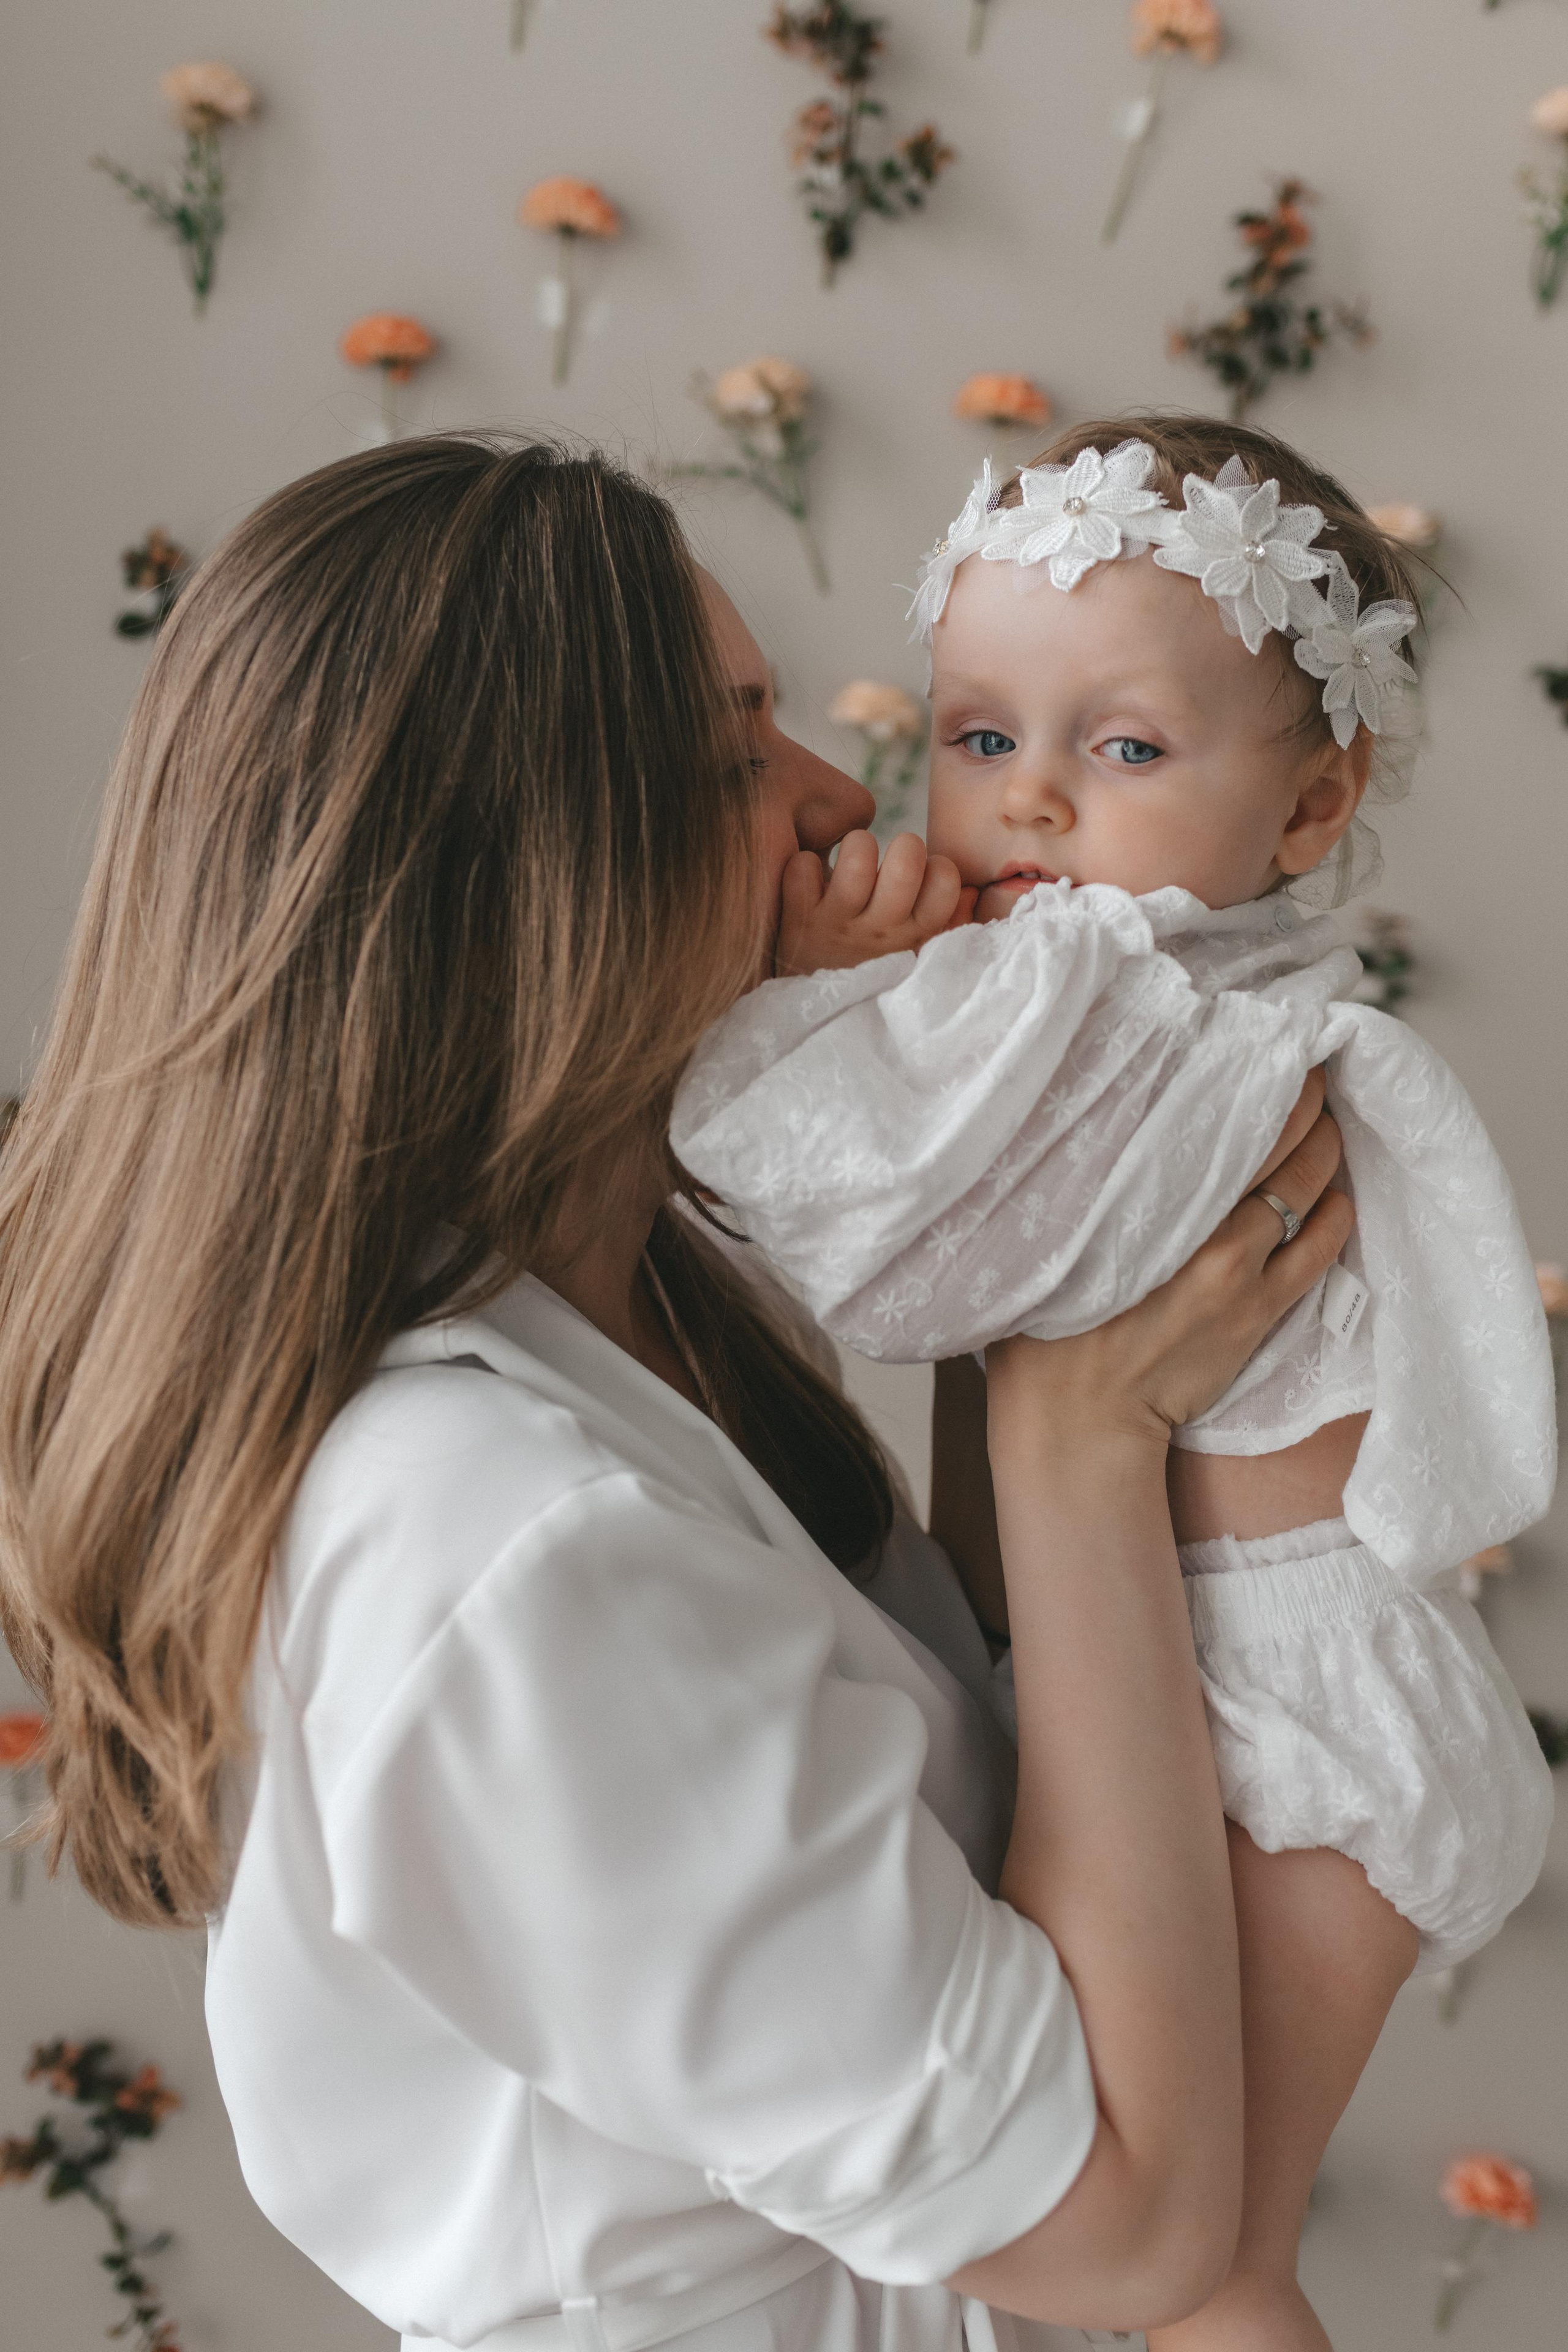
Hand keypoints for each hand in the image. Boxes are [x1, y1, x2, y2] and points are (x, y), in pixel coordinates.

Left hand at [776, 829, 975, 976]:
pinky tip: (810, 886)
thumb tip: (969, 893)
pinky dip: (805, 868)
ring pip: (859, 850)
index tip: (921, 882)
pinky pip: (805, 867)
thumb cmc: (873, 971)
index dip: (936, 868)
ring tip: (850, 869)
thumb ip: (949, 925)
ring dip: (856, 847)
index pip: (947, 879)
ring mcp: (838, 924)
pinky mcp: (799, 919)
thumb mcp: (917, 957)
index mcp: (916, 935)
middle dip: (902, 847)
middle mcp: (881, 930)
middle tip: (888, 867)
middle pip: (907, 857)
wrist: (814, 1017)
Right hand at [986, 1072, 1351, 1454]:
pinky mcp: (1260, 1310)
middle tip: (1305, 1062)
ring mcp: (1239, 1268)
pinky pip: (1319, 1246)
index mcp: (1143, 1198)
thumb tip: (1099, 1125)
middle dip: (1297, 1094)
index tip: (1257, 1040)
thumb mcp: (1051, 1237)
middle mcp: (1200, 1223)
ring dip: (1322, 1144)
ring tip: (1324, 1119)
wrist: (1079, 1419)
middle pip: (1270, 1136)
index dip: (1245, 1069)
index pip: (1211, 1112)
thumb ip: (1082, 1185)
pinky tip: (1334, 1192)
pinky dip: (1333, 1210)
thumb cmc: (1045, 1329)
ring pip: (1303, 1183)